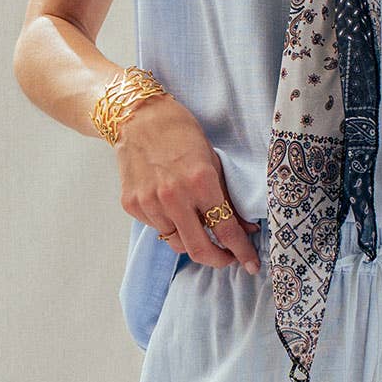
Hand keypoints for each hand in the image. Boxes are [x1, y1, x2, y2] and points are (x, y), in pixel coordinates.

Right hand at [115, 97, 258, 273]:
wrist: (138, 117)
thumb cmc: (180, 134)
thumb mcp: (212, 162)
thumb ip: (226, 199)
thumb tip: (245, 229)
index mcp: (200, 182)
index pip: (226, 230)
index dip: (242, 252)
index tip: (250, 264)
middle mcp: (173, 196)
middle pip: (199, 250)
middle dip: (218, 260)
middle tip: (227, 259)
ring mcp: (149, 203)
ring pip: (176, 243)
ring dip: (191, 239)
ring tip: (194, 221)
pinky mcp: (131, 204)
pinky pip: (157, 228)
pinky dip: (168, 224)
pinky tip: (169, 204)